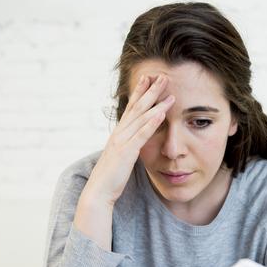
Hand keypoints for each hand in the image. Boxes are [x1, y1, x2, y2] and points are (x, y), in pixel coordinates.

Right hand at [82, 74, 175, 206]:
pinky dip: (151, 123)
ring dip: (156, 103)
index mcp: (119, 134)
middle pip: (137, 107)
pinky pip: (141, 135)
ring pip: (141, 117)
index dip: (140, 92)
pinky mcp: (126, 152)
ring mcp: (122, 141)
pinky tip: (161, 113)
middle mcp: (119, 133)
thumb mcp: (121, 158)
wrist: (98, 192)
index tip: (148, 78)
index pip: (131, 108)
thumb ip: (128, 147)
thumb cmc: (111, 178)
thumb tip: (135, 142)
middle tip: (161, 75)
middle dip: (150, 90)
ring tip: (168, 91)